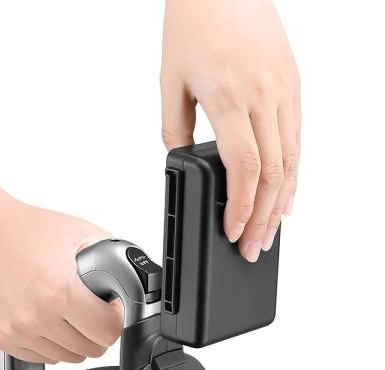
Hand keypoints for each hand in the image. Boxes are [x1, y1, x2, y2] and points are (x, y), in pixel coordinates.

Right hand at [0, 192, 123, 363]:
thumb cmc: (20, 226)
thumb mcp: (76, 231)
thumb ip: (109, 253)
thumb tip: (126, 273)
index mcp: (60, 292)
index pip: (108, 332)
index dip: (116, 319)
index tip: (111, 309)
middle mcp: (36, 317)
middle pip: (89, 349)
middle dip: (98, 332)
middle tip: (93, 312)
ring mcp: (15, 330)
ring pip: (64, 357)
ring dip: (73, 341)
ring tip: (68, 316)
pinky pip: (37, 356)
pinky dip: (47, 345)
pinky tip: (46, 321)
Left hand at [161, 0, 300, 261]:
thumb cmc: (193, 24)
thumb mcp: (170, 80)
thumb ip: (174, 127)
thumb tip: (181, 160)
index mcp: (229, 97)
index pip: (243, 168)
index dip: (242, 208)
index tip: (234, 233)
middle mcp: (264, 95)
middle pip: (273, 172)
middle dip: (264, 217)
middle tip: (253, 246)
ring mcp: (284, 89)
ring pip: (292, 159)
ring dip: (283, 202)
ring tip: (271, 231)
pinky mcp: (293, 84)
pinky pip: (297, 138)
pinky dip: (293, 172)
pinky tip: (286, 194)